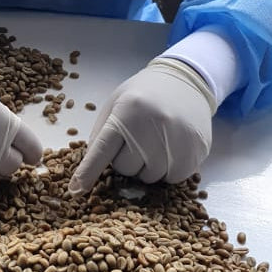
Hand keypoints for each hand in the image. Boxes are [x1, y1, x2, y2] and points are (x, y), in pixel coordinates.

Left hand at [68, 58, 216, 193]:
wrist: (185, 80)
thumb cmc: (144, 95)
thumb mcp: (116, 104)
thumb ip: (102, 134)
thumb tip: (91, 170)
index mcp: (127, 112)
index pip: (103, 149)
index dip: (88, 171)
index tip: (75, 190)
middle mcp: (153, 126)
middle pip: (126, 169)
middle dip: (127, 159)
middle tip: (137, 138)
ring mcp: (177, 139)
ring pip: (150, 178)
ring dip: (148, 167)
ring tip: (156, 141)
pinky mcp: (196, 150)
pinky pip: (174, 178)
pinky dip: (169, 170)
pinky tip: (171, 149)